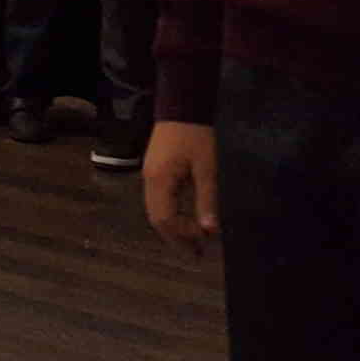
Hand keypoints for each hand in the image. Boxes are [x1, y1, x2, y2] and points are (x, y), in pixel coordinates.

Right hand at [143, 122, 220, 255]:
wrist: (180, 107)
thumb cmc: (196, 137)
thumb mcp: (206, 168)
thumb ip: (207, 199)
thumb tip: (210, 229)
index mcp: (160, 182)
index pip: (165, 219)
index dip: (183, 235)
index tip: (204, 241)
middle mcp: (150, 182)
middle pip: (156, 219)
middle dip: (176, 238)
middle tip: (197, 252)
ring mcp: (149, 177)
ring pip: (155, 212)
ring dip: (173, 228)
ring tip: (192, 240)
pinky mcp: (154, 172)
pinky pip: (158, 202)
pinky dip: (170, 215)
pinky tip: (184, 219)